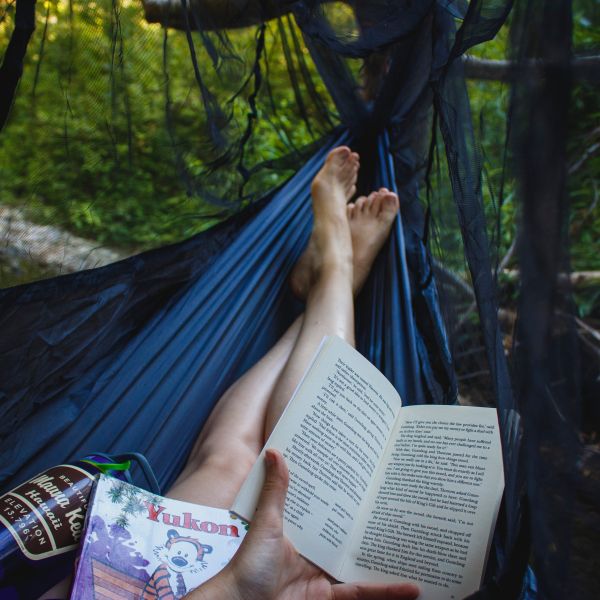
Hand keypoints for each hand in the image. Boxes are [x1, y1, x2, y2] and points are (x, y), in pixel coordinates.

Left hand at [188, 449, 419, 599]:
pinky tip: (412, 588)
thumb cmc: (248, 564)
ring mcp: (323, 573)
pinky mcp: (330, 596)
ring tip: (413, 542)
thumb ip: (274, 492)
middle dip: (370, 521)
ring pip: (359, 561)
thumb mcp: (266, 523)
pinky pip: (362, 592)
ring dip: (384, 555)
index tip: (363, 475)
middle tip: (396, 502)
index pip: (327, 506)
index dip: (343, 493)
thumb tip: (275, 452)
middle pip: (347, 533)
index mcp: (300, 528)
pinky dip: (386, 591)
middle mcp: (313, 548)